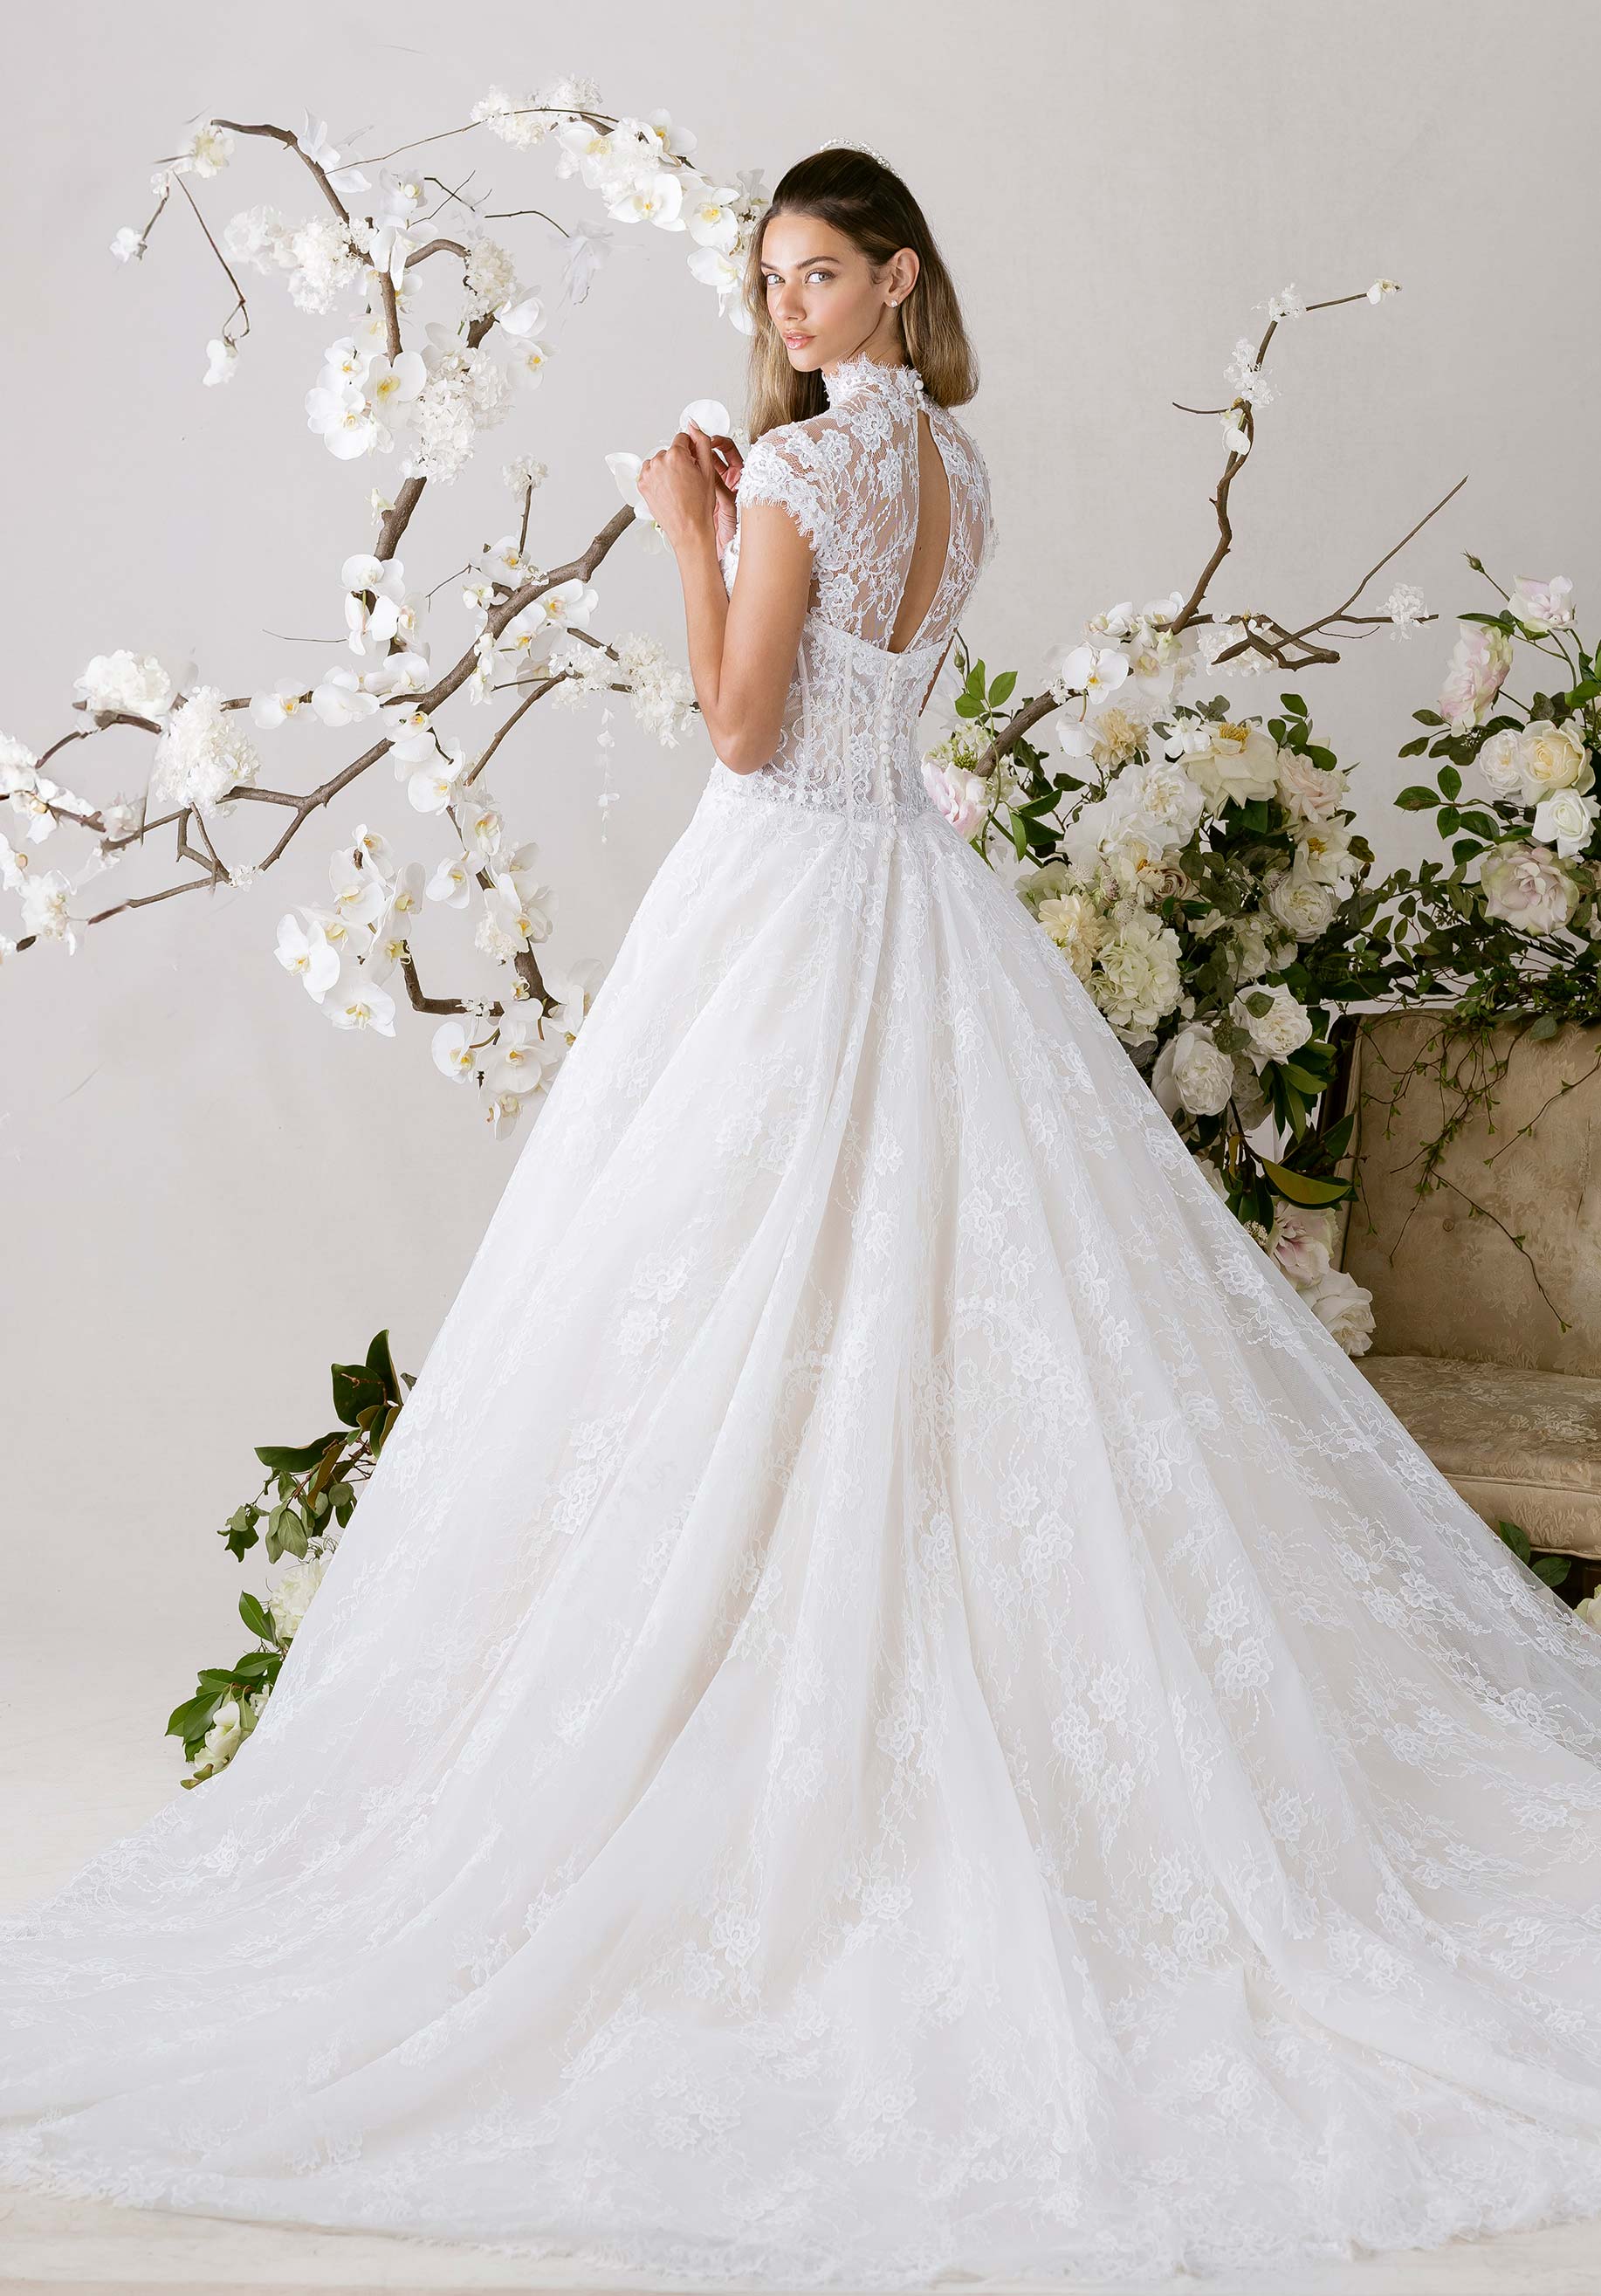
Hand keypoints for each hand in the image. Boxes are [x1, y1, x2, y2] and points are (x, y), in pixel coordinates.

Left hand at [638, 419, 742, 557]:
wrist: (688, 530)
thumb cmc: (700, 504)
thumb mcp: (708, 470)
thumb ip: (702, 442)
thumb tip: (693, 423)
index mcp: (676, 455)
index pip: (682, 439)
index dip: (690, 450)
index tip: (693, 463)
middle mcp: (658, 461)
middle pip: (669, 451)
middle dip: (677, 460)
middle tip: (687, 480)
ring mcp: (648, 473)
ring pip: (658, 461)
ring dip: (666, 469)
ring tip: (676, 487)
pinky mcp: (641, 484)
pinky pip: (649, 473)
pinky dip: (657, 478)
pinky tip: (667, 490)